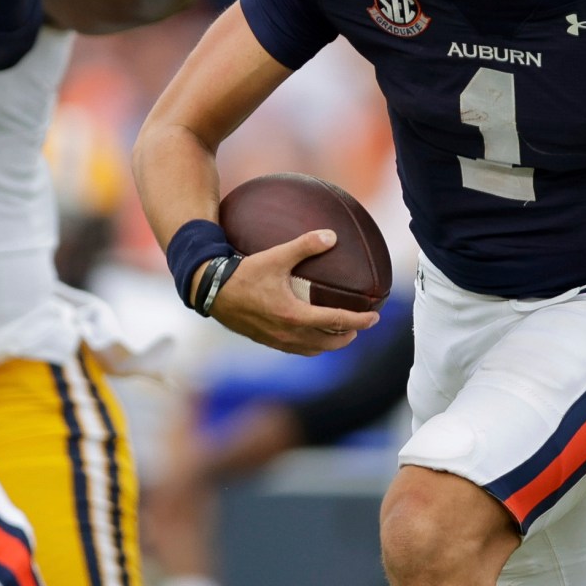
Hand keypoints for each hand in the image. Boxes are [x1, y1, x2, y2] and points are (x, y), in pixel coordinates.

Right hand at [208, 229, 378, 354]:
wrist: (209, 291)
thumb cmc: (243, 273)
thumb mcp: (275, 256)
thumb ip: (305, 245)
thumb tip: (332, 236)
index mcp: (295, 315)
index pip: (338, 322)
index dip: (361, 321)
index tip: (375, 317)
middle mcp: (289, 333)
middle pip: (330, 342)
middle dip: (349, 336)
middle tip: (360, 326)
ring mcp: (277, 340)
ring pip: (314, 349)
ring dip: (330, 343)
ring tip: (340, 332)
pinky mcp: (266, 341)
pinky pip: (297, 349)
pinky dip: (311, 345)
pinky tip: (310, 334)